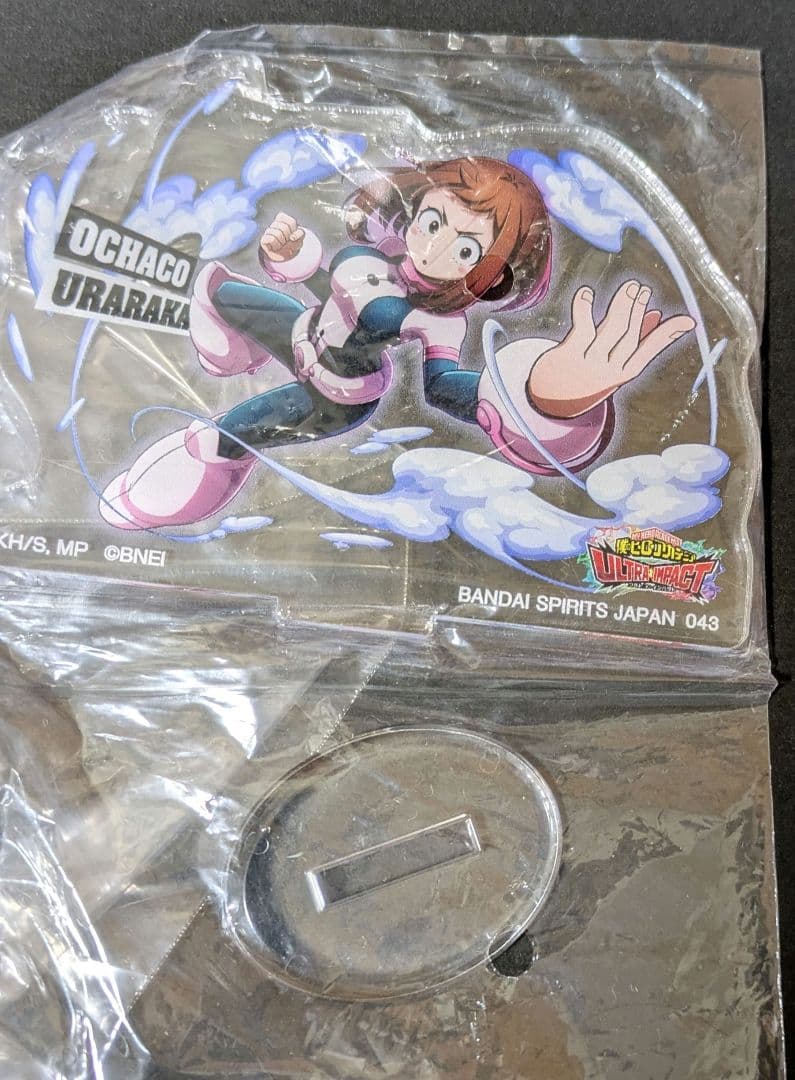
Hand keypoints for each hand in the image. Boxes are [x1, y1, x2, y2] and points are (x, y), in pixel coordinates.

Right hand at [260, 213, 304, 262]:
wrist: (283, 256)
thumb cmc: (291, 244)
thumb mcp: (300, 238)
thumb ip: (300, 234)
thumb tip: (292, 238)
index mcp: (283, 219)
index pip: (291, 222)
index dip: (295, 231)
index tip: (293, 236)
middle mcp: (274, 223)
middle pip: (284, 228)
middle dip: (288, 238)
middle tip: (286, 242)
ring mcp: (268, 231)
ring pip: (278, 234)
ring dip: (282, 243)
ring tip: (281, 245)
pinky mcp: (263, 239)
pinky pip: (272, 239)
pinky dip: (276, 245)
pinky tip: (276, 247)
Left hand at [528, 280, 695, 417]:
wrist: (550, 397)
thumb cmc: (586, 374)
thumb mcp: (611, 363)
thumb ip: (632, 341)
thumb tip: (655, 315)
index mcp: (623, 373)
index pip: (649, 351)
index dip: (668, 335)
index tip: (689, 321)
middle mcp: (608, 371)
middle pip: (629, 335)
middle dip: (638, 310)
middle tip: (642, 288)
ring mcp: (588, 364)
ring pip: (611, 330)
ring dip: (622, 305)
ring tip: (630, 287)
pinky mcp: (569, 356)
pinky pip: (581, 328)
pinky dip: (585, 308)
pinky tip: (586, 293)